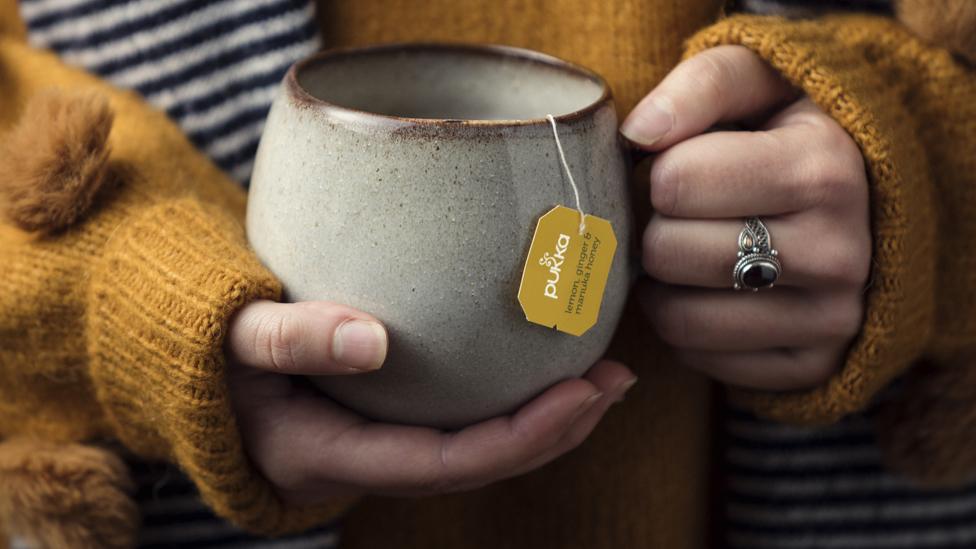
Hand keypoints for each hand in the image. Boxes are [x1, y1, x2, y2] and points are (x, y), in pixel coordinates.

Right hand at [225, 300, 635, 503]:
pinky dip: (512, 393)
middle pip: (481, 463)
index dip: (522, 437)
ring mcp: (383, 439)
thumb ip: (287, 337)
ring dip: (546, 416)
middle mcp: (370, 458)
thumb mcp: (231, 340)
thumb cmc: (205, 351)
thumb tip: (371, 340)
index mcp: (336, 454)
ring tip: (604, 374)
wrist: (190, 362)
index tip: (582, 392)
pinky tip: (544, 358)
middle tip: (616, 378)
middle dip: (556, 430)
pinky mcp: (392, 412)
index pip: (449, 463)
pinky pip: (463, 416)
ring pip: (479, 443)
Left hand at [621, 45, 870, 390]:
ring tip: (686, 253)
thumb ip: (700, 86)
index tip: (682, 167)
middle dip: (657, 229)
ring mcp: (831, 320)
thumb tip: (638, 134)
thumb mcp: (758, 84)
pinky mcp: (812, 368)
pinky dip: (686, 330)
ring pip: (678, 320)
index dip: (661, 172)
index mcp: (823, 169)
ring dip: (662, 286)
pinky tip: (708, 294)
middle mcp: (837, 253)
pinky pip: (699, 359)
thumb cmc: (784, 136)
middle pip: (667, 253)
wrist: (863, 205)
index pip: (674, 182)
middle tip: (679, 216)